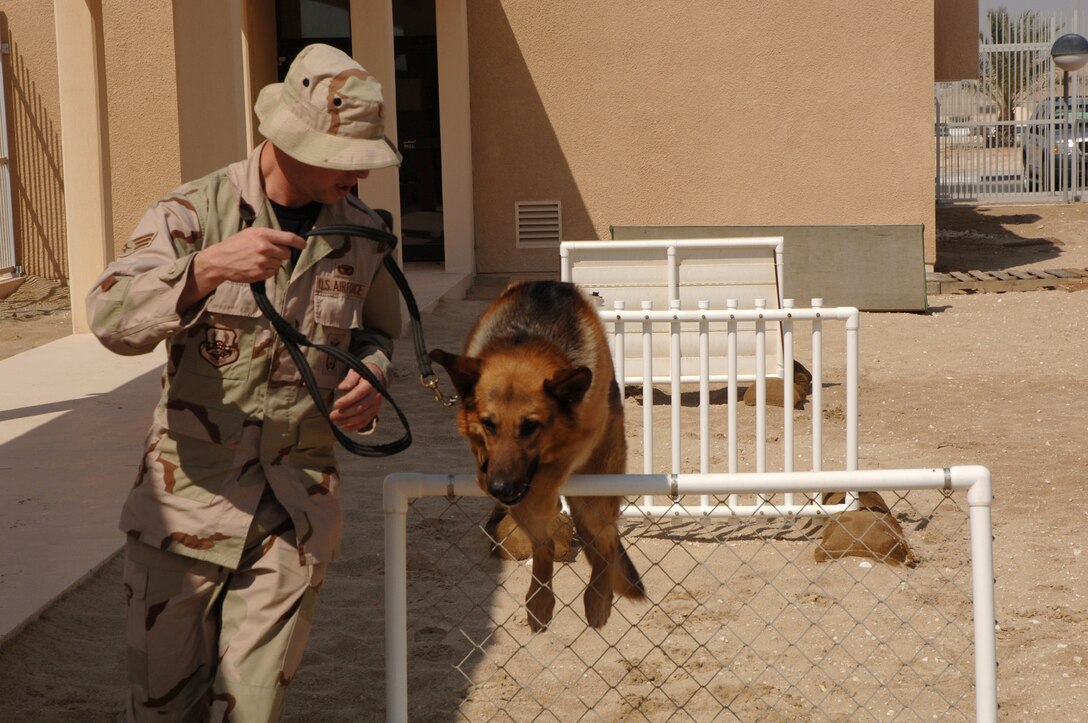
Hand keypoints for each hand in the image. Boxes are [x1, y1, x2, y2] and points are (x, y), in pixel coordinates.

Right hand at [179, 227, 306, 309]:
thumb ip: (268, 235)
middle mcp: (264, 248)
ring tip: (260, 259)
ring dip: (274, 262)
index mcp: (263, 235)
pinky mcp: (260, 273)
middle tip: (269, 252)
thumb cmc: (236, 244)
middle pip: (287, 253)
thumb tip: (287, 240)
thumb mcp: (251, 233)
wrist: (220, 260)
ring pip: (280, 264)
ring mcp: (262, 262)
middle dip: (281, 253)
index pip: (288, 238)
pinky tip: (257, 266)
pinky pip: (273, 273)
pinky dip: (268, 271)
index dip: (299, 242)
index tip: (303, 244)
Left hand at [329, 364, 384, 432]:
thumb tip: (342, 387)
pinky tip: (345, 427)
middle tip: (331, 416)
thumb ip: (350, 379)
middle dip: (345, 413)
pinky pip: (365, 422)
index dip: (347, 400)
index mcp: (370, 384)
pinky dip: (355, 426)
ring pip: (362, 416)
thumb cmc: (362, 375)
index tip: (335, 405)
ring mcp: (376, 406)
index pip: (359, 394)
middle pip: (360, 407)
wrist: (376, 377)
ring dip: (348, 421)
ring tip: (335, 422)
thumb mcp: (356, 372)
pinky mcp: (375, 412)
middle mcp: (375, 396)